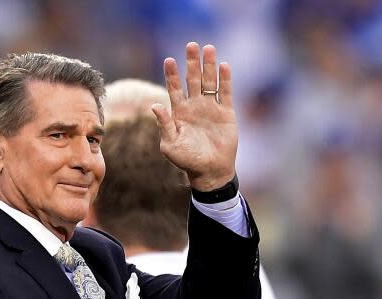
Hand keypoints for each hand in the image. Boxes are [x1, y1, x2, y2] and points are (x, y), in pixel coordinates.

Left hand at [152, 42, 236, 190]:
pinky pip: (226, 93)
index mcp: (179, 113)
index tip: (169, 60)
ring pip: (210, 82)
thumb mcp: (170, 144)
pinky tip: (224, 66)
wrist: (210, 171)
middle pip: (193, 79)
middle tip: (191, 45)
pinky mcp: (226, 114)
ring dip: (209, 66)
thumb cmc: (187, 160)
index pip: (174, 88)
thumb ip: (164, 125)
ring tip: (208, 48)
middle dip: (192, 63)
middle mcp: (195, 106)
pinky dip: (225, 80)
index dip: (172, 75)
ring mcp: (211, 109)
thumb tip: (154, 106)